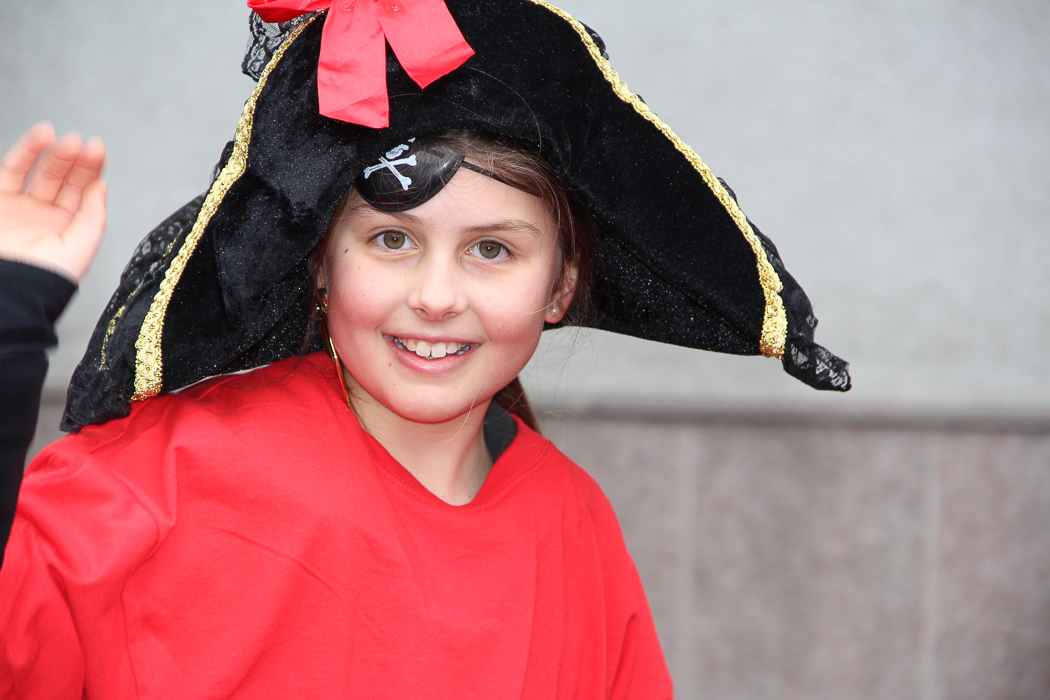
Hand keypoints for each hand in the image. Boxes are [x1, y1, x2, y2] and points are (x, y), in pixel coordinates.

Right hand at [0, 122, 106, 282]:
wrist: (5, 292)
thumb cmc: (43, 280)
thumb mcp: (79, 248)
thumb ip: (93, 216)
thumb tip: (103, 186)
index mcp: (68, 231)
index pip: (84, 193)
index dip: (91, 169)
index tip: (98, 149)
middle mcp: (44, 218)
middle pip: (62, 180)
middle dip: (73, 160)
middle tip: (81, 142)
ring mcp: (19, 209)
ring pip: (37, 172)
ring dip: (51, 153)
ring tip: (63, 138)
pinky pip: (10, 172)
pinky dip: (25, 152)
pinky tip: (40, 137)